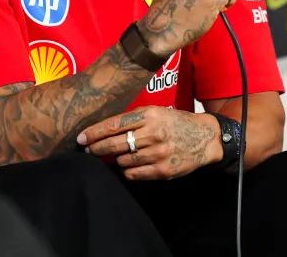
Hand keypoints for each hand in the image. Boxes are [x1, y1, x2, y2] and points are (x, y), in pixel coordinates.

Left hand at [78, 106, 222, 180]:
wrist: (205, 137)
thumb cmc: (175, 123)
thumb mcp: (155, 112)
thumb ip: (133, 119)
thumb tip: (104, 130)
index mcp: (148, 115)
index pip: (114, 125)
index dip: (94, 133)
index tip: (81, 138)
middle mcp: (152, 134)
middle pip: (115, 144)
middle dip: (97, 148)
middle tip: (88, 150)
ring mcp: (157, 154)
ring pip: (122, 161)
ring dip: (115, 159)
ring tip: (116, 156)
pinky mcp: (162, 170)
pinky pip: (134, 174)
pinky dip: (127, 170)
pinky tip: (129, 165)